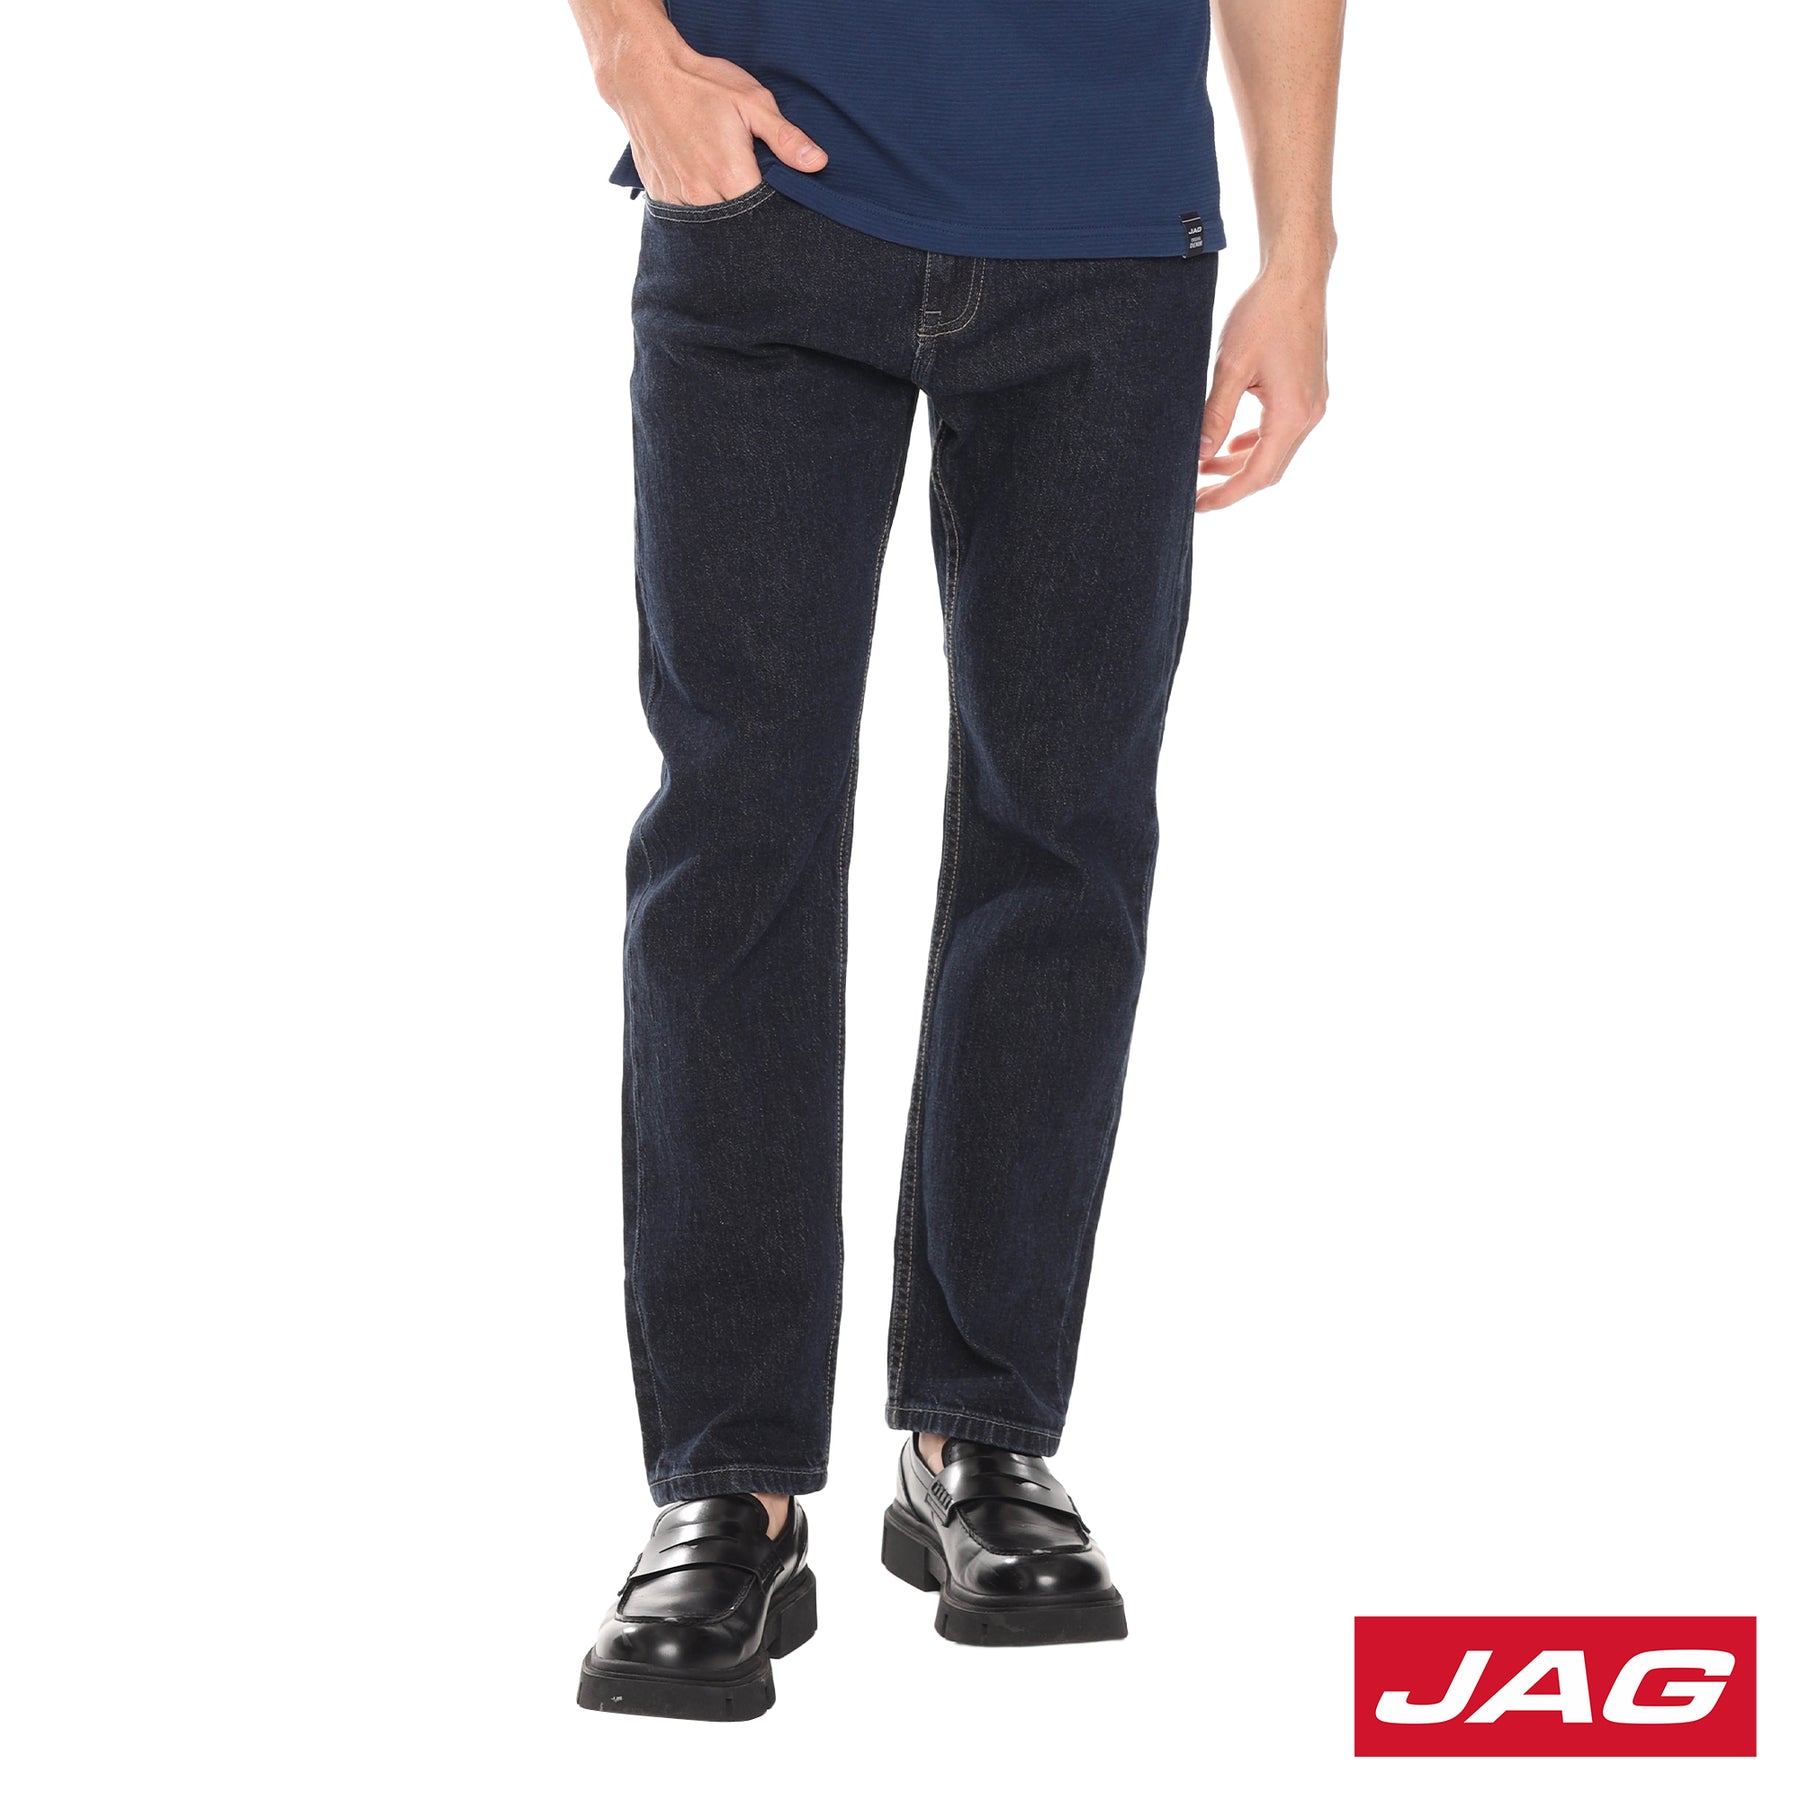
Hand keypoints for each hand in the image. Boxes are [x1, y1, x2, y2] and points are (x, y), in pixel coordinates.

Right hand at [598, 27, 825, 205]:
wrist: (644, 75)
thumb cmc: (701, 85)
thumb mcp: (752, 102)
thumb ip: (785, 138)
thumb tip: (817, 163)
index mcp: (731, 176)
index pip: (764, 213)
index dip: (774, 209)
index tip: (777, 198)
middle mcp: (703, 194)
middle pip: (738, 224)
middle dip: (749, 217)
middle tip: (750, 194)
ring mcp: (678, 197)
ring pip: (710, 225)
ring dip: (722, 214)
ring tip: (726, 190)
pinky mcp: (660, 194)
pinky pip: (684, 217)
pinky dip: (697, 210)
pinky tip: (703, 190)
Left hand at [1196, 267, 1328, 511]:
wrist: (1296, 276)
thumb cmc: (1264, 313)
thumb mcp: (1231, 367)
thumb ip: (1215, 415)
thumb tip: (1199, 454)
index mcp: (1292, 413)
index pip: (1257, 474)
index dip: (1227, 495)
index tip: (1198, 506)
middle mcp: (1310, 414)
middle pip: (1269, 469)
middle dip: (1232, 484)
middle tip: (1195, 491)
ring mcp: (1314, 403)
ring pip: (1275, 451)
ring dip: (1241, 463)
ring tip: (1205, 466)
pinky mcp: (1310, 391)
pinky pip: (1282, 431)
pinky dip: (1255, 443)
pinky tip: (1231, 443)